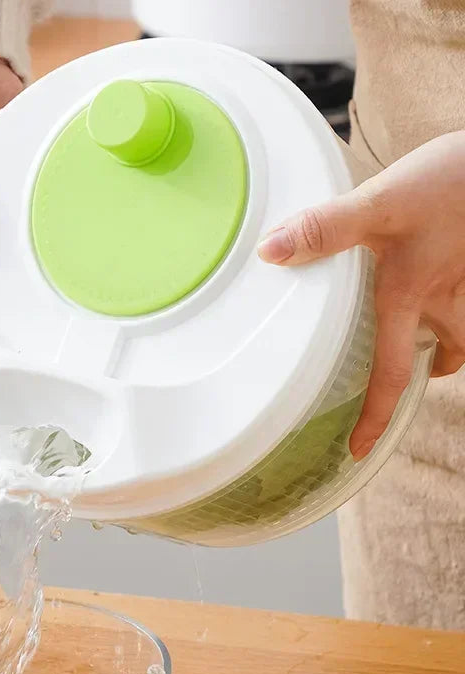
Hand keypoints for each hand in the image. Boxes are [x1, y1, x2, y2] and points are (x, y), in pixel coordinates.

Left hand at [258, 131, 464, 459]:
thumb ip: (326, 228)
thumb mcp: (380, 203)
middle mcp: (448, 301)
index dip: (376, 417)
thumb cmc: (451, 181)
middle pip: (446, 355)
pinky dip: (458, 303)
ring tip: (427, 326)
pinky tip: (443, 277)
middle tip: (407, 365)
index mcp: (409, 298)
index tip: (360, 450)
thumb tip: (270, 252)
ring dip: (448, 337)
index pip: (391, 375)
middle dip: (428, 368)